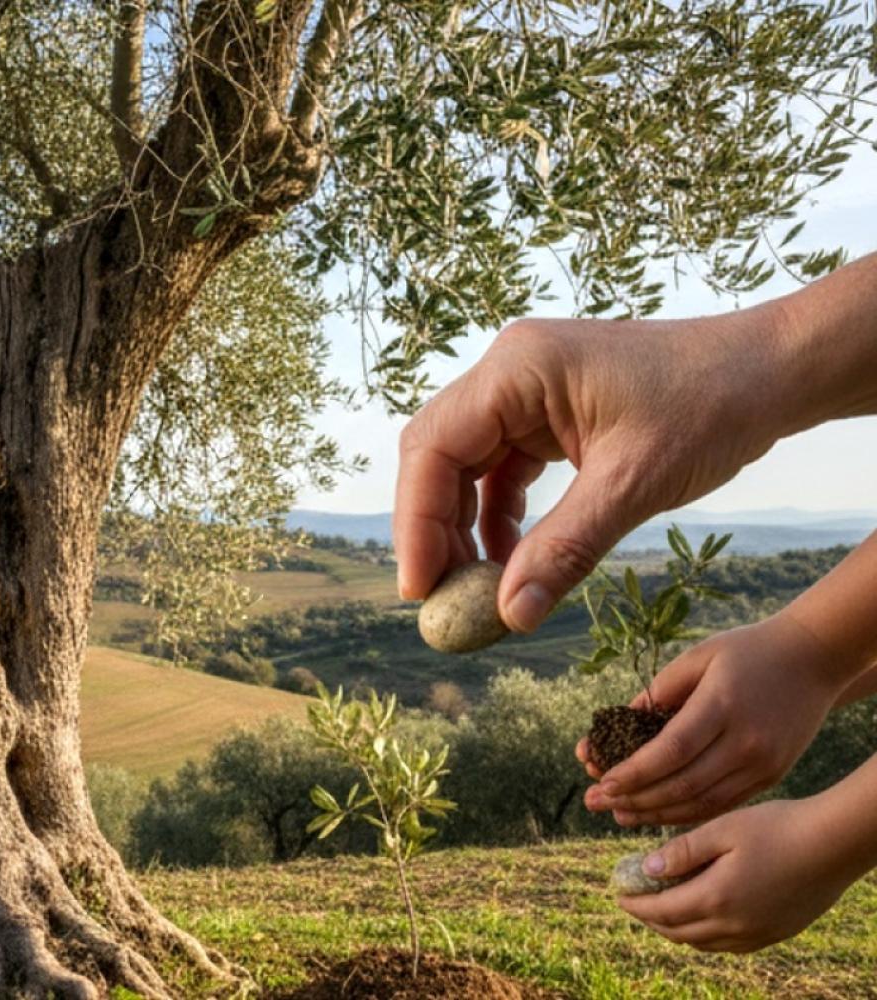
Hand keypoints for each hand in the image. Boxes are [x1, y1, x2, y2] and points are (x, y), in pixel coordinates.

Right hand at [393, 308, 789, 632]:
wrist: (772, 372)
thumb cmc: (712, 406)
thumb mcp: (634, 485)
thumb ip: (563, 549)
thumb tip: (509, 615)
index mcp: (517, 369)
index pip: (434, 448)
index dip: (417, 522)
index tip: (421, 588)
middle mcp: (509, 371)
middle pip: (437, 455)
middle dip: (433, 528)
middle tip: (440, 597)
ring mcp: (526, 389)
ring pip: (463, 465)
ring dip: (463, 526)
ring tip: (476, 588)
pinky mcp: (546, 411)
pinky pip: (501, 467)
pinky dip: (498, 515)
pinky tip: (511, 561)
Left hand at [578, 614, 848, 825]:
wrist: (814, 659)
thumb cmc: (747, 651)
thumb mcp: (699, 657)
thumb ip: (659, 691)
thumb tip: (621, 724)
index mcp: (723, 706)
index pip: (671, 750)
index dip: (634, 771)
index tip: (602, 781)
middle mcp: (746, 742)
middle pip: (683, 784)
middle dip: (634, 798)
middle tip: (594, 802)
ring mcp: (763, 763)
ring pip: (702, 802)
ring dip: (656, 813)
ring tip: (618, 814)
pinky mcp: (772, 776)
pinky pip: (723, 803)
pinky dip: (687, 813)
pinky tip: (657, 814)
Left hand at [619, 797, 862, 951]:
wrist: (834, 843)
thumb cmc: (777, 827)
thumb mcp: (722, 829)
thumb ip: (682, 851)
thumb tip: (646, 869)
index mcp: (716, 898)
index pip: (662, 911)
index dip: (636, 905)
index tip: (618, 894)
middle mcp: (735, 925)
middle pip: (679, 933)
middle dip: (652, 919)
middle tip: (636, 901)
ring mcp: (759, 933)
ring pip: (704, 943)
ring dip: (678, 929)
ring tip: (664, 908)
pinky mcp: (778, 932)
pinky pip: (731, 945)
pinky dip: (707, 935)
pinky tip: (704, 916)